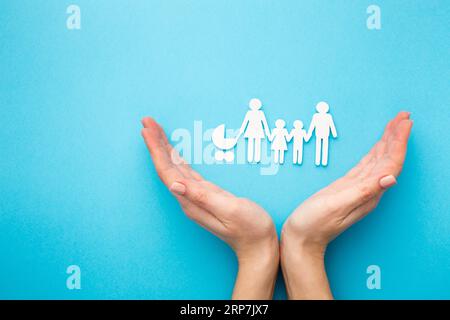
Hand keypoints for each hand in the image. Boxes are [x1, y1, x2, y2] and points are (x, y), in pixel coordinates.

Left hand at [141, 117, 278, 298]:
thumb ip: (202, 197)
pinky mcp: (205, 194)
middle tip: (147, 121)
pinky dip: (177, 158)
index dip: (156, 150)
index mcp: (192, 201)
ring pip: (174, 167)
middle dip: (156, 143)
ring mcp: (196, 197)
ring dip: (164, 148)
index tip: (148, 129)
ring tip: (155, 130)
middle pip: (166, 167)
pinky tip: (173, 151)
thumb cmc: (249, 228)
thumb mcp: (230, 209)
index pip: (167, 171)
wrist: (258, 245)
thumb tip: (174, 184)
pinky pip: (185, 171)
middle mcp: (189, 198)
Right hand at [281, 112, 412, 298]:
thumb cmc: (314, 224)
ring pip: (378, 161)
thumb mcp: (337, 205)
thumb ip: (363, 191)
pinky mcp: (347, 187)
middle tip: (403, 116)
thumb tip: (390, 178)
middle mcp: (367, 191)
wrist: (301, 238)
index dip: (399, 142)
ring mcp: (357, 189)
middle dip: (397, 137)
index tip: (404, 123)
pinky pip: (366, 166)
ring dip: (388, 142)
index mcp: (368, 193)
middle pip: (388, 159)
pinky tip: (377, 146)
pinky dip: (374, 152)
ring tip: (395, 124)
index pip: (390, 163)